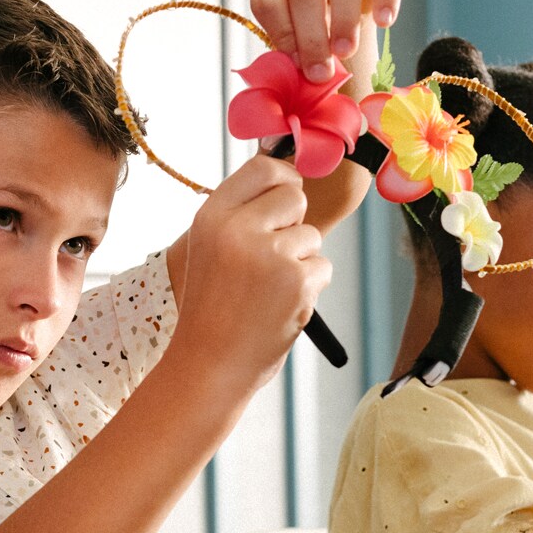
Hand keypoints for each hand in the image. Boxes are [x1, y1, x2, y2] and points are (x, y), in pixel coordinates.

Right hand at [172, 156, 330, 388]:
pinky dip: (309, 287)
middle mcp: (238, 229)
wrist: (210, 364)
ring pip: (312, 235)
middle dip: (293, 223)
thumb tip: (291, 176)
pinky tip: (280, 305)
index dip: (282, 181)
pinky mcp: (297, 281)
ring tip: (268, 290)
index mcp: (212, 216)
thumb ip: (243, 212)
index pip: (263, 167)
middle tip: (269, 258)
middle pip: (294, 196)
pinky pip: (323, 265)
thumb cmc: (214, 306)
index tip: (282, 202)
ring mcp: (269, 254)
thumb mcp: (211, 247)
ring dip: (300, 261)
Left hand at [249, 0, 400, 84]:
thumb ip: (291, 48)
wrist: (343, 1)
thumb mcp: (292, 30)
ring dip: (344, 20)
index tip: (297, 66)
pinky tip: (386, 23)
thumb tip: (302, 74)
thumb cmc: (309, 19)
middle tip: (321, 72)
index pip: (267, 0)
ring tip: (346, 51)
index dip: (282, 37)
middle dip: (312, 38)